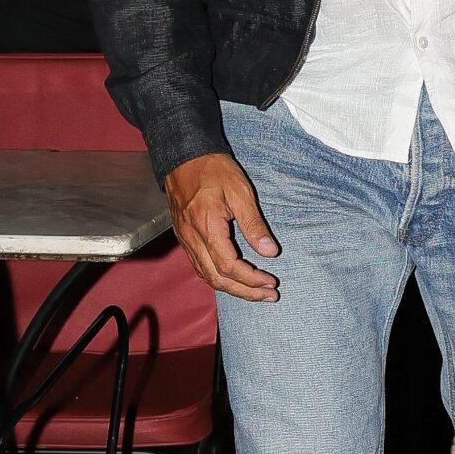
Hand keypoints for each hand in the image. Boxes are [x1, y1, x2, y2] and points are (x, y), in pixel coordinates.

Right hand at [164, 152, 279, 300]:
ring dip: (232, 288)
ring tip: (256, 292)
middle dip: (244, 291)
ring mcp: (186, 239)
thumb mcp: (240, 192)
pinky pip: (200, 266)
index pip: (228, 266)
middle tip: (269, 296)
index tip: (270, 283)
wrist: (184, 157)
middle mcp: (192, 238)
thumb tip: (270, 252)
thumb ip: (254, 224)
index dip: (250, 279)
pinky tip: (233, 279)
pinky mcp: (185, 237)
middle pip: (217, 278)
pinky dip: (218, 278)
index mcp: (207, 227)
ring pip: (207, 275)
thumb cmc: (213, 170)